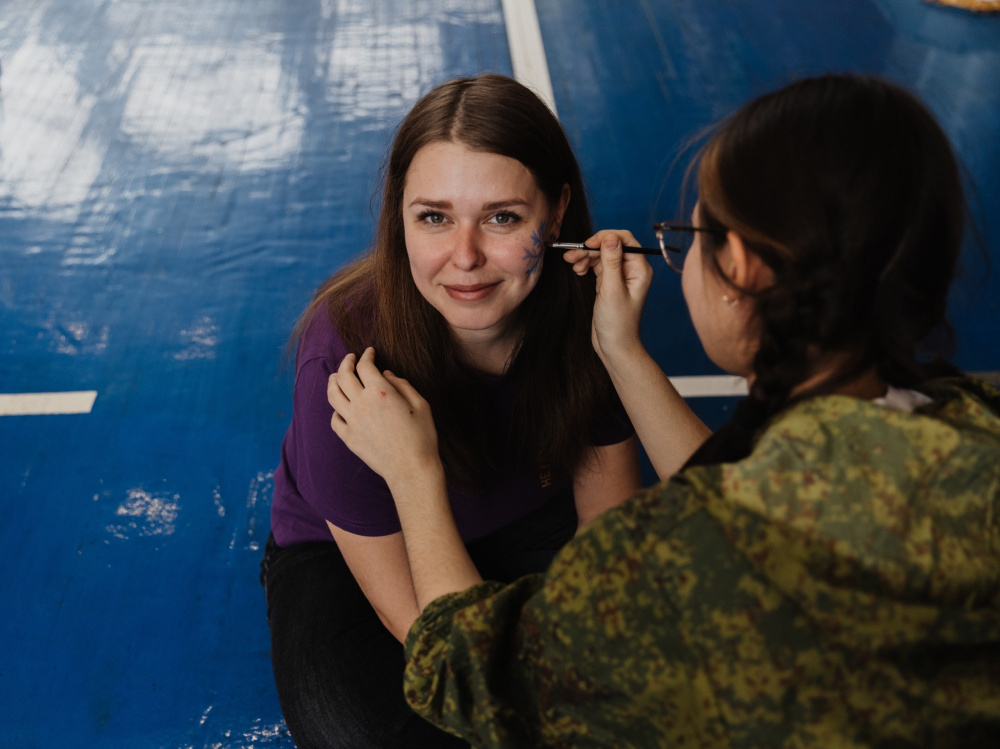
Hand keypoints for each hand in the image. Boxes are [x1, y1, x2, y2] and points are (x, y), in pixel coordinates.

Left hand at [327, 347, 442, 489]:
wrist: (411, 469)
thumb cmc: (422, 437)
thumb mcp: (421, 405)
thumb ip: (402, 385)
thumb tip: (386, 374)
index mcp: (381, 392)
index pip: (365, 366)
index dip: (366, 355)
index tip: (370, 352)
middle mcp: (362, 404)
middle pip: (343, 375)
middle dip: (346, 362)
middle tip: (350, 358)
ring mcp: (352, 422)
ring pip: (333, 395)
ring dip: (333, 381)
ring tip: (336, 376)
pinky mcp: (349, 438)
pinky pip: (334, 419)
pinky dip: (336, 410)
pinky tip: (341, 407)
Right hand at [562, 230, 652, 363]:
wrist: (614, 346)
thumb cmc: (618, 323)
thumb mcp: (612, 290)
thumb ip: (611, 262)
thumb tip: (610, 237)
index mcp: (639, 269)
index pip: (625, 240)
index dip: (605, 238)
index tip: (587, 244)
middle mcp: (631, 270)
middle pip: (610, 246)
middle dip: (590, 248)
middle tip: (571, 254)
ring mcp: (619, 276)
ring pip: (601, 255)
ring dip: (585, 256)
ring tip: (571, 262)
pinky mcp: (608, 283)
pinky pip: (596, 266)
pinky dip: (586, 264)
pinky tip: (577, 270)